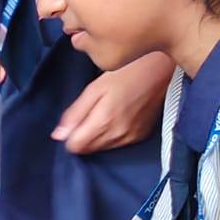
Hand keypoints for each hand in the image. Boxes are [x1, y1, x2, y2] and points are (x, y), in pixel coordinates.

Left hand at [51, 53, 172, 154]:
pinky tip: (117, 116)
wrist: (161, 70)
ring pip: (102, 148)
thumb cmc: (125, 73)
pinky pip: (117, 144)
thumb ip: (75, 114)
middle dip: (82, 135)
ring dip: (97, 136)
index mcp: (103, 123)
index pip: (75, 147)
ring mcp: (131, 138)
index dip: (69, 136)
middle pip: (88, 149)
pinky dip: (112, 134)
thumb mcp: (94, 88)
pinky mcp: (141, 136)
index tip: (73, 122)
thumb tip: (58, 136)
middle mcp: (117, 136)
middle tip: (89, 113)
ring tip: (104, 112)